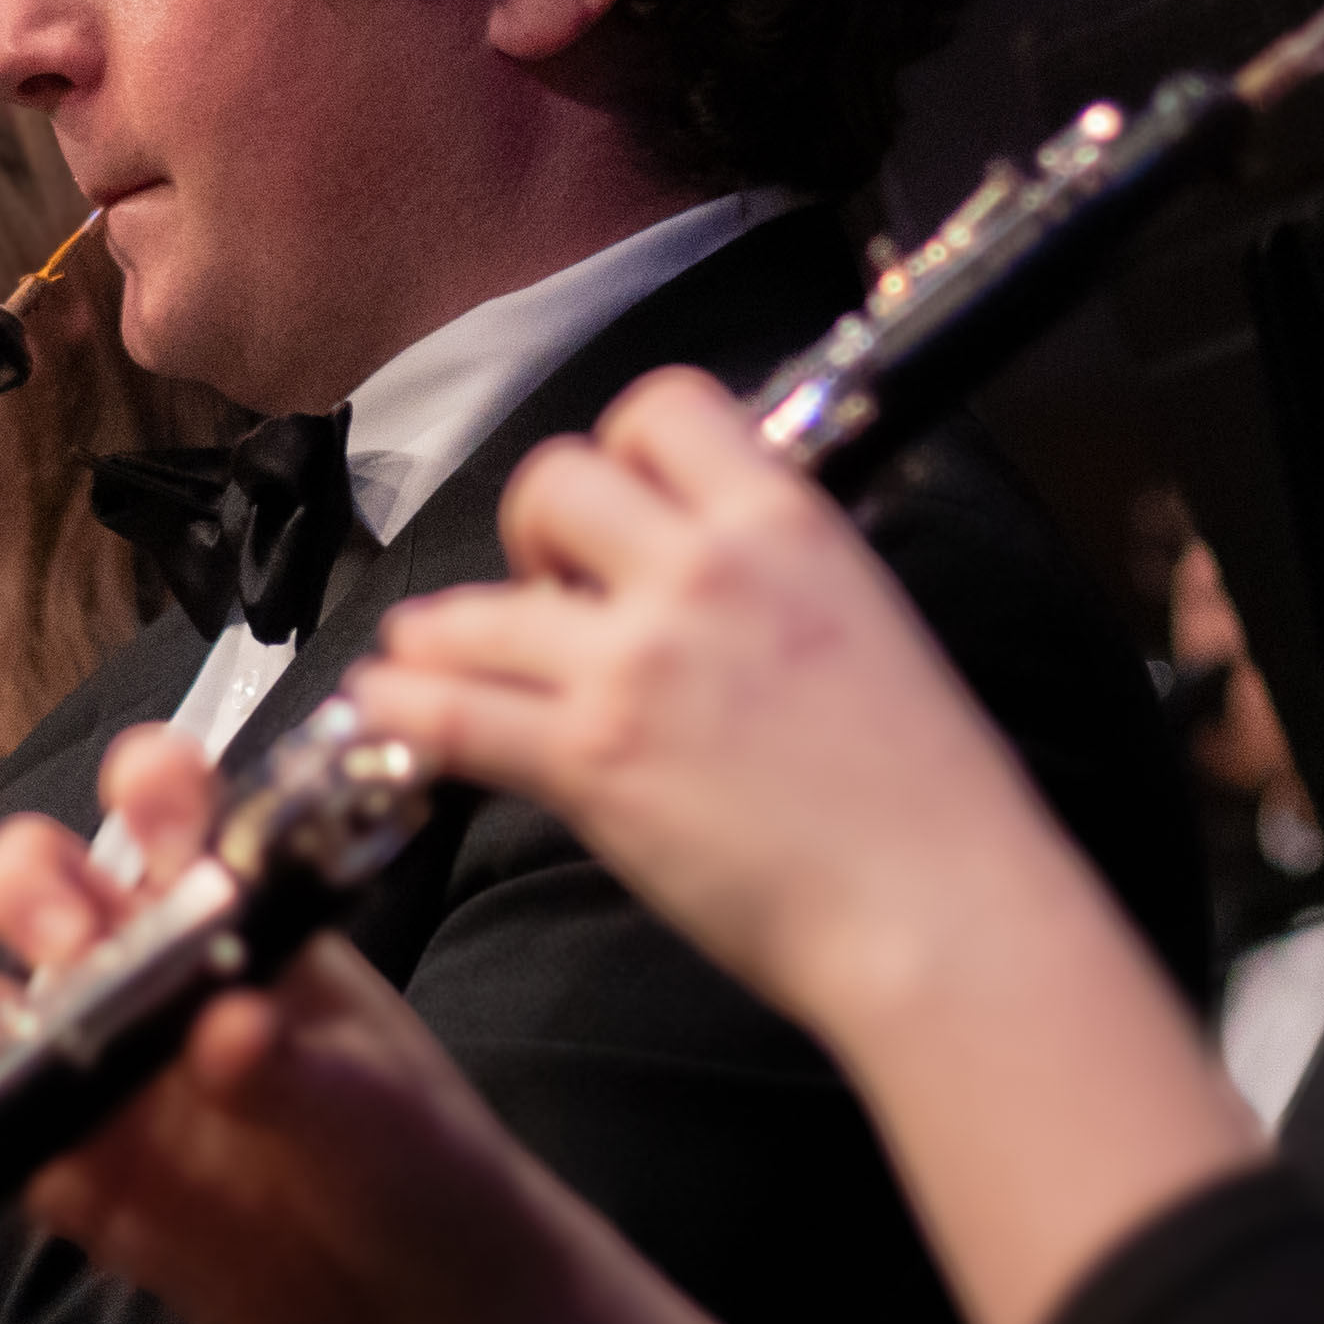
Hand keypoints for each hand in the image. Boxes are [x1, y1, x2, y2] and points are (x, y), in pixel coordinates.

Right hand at [0, 728, 572, 1323]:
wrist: (414, 1303)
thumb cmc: (411, 1158)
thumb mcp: (372, 1109)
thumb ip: (296, 1071)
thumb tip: (225, 1031)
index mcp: (232, 912)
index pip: (172, 807)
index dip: (149, 783)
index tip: (155, 803)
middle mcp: (145, 969)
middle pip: (48, 883)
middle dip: (33, 888)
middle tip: (70, 942)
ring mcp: (99, 1068)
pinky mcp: (77, 1171)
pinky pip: (4, 1137)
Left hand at [343, 366, 1051, 1032]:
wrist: (942, 916)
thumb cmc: (927, 795)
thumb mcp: (869, 618)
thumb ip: (776, 567)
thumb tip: (703, 549)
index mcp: (784, 523)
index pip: (663, 407)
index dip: (623, 447)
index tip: (618, 494)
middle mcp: (701, 572)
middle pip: (553, 482)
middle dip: (534, 530)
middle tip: (550, 587)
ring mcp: (636, 664)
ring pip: (482, 606)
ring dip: (448, 631)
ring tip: (433, 649)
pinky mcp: (592, 759)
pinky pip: (454, 714)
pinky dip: (402, 709)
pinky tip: (381, 705)